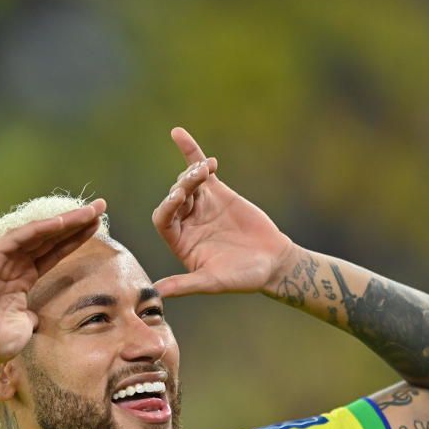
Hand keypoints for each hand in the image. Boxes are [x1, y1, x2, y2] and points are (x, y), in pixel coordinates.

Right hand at [0, 199, 105, 363]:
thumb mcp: (24, 325)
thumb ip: (31, 315)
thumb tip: (35, 317)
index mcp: (19, 279)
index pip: (51, 253)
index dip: (74, 240)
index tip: (97, 227)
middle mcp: (10, 265)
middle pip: (48, 238)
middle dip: (74, 223)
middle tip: (100, 208)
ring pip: (36, 233)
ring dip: (63, 221)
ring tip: (89, 212)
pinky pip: (19, 238)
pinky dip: (40, 229)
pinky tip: (62, 222)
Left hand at [152, 127, 299, 297]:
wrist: (273, 263)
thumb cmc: (242, 278)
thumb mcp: (212, 282)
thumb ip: (185, 284)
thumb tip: (155, 294)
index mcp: (180, 242)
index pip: (163, 219)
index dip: (168, 206)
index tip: (179, 197)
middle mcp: (186, 222)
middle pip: (174, 198)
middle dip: (182, 186)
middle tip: (197, 180)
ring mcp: (201, 205)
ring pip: (187, 182)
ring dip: (192, 173)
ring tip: (206, 170)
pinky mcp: (218, 193)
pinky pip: (200, 170)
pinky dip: (191, 153)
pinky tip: (178, 134)